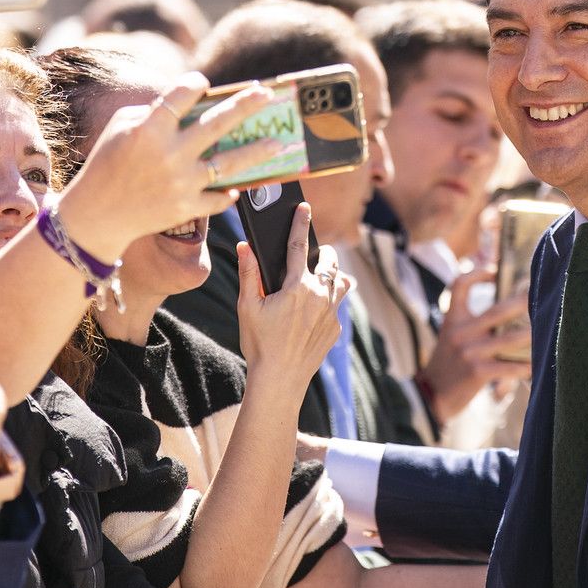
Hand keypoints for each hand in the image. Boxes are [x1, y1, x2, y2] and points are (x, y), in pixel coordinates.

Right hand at [56, 74, 287, 258]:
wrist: (98, 215)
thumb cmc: (106, 163)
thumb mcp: (120, 127)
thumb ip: (153, 112)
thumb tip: (186, 102)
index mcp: (149, 130)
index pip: (181, 96)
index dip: (194, 84)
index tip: (203, 81)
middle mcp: (170, 154)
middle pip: (217, 124)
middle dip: (245, 106)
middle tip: (267, 94)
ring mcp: (181, 183)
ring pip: (229, 164)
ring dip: (256, 152)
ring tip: (278, 143)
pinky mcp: (186, 208)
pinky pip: (217, 198)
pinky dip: (228, 192)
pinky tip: (238, 186)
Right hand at [236, 203, 349, 393]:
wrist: (280, 380)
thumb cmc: (260, 343)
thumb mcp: (248, 306)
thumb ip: (248, 273)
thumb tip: (244, 246)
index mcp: (297, 286)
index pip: (299, 246)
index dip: (300, 223)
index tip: (304, 207)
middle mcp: (320, 296)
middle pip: (330, 261)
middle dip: (323, 252)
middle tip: (314, 253)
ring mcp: (331, 313)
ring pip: (342, 282)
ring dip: (334, 274)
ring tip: (323, 275)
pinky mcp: (336, 329)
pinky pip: (338, 306)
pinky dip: (330, 300)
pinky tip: (316, 308)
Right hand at [421, 267, 534, 421]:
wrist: (429, 396)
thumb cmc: (446, 365)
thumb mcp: (450, 337)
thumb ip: (471, 325)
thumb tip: (505, 314)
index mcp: (453, 320)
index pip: (459, 285)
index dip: (476, 273)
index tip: (493, 272)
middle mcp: (461, 332)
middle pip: (496, 311)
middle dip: (522, 303)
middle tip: (540, 295)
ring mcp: (470, 352)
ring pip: (509, 340)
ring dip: (531, 336)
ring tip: (546, 332)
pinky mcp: (477, 372)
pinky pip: (509, 367)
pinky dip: (525, 367)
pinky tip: (536, 366)